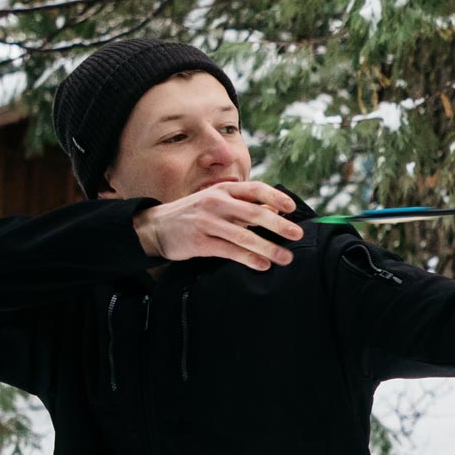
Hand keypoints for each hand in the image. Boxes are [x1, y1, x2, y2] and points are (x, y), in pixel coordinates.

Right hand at [132, 181, 302, 270]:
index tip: (292, 208)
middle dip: (278, 224)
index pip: (255, 189)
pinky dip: (248, 259)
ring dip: (267, 248)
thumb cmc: (195, 213)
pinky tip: (262, 265)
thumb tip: (275, 211)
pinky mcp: (199, 242)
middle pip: (253, 212)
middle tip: (297, 234)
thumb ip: (243, 205)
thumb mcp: (217, 202)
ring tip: (285, 258)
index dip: (275, 197)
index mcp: (223, 190)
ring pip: (243, 235)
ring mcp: (206, 222)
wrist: (156, 226)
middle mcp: (215, 202)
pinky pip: (229, 251)